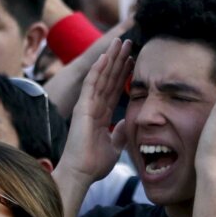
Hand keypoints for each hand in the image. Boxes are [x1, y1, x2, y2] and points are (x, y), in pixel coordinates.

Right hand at [57, 39, 133, 181]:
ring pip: (101, 77)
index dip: (123, 74)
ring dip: (110, 59)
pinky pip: (90, 84)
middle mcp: (93, 107)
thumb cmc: (94, 164)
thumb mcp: (114, 147)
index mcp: (101, 115)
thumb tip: (127, 123)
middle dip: (119, 60)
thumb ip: (120, 133)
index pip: (114, 89)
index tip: (133, 61)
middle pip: (109, 78)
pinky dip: (98, 70)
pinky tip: (105, 57)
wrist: (81, 173)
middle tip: (129, 43)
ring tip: (120, 43)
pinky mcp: (81, 107)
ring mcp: (86, 106)